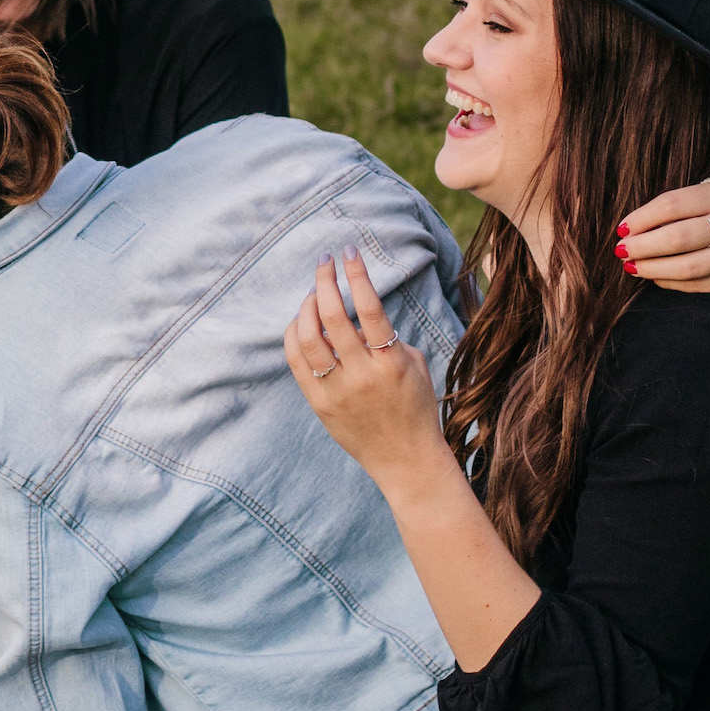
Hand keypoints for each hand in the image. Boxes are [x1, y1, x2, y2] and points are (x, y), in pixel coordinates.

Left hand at [284, 248, 451, 493]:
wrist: (405, 459)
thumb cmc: (415, 406)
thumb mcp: (414, 366)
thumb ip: (388, 338)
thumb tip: (357, 312)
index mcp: (392, 362)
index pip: (370, 308)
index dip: (357, 275)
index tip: (349, 251)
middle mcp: (363, 375)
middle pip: (332, 317)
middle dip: (325, 281)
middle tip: (324, 262)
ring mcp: (338, 391)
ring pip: (307, 339)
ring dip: (306, 307)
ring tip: (313, 292)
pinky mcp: (320, 404)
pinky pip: (296, 362)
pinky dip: (294, 336)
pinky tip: (300, 322)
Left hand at [617, 180, 709, 292]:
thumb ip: (677, 208)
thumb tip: (631, 231)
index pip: (672, 206)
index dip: (641, 219)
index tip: (621, 229)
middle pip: (678, 239)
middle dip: (642, 247)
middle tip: (621, 251)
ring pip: (688, 268)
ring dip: (653, 269)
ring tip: (632, 266)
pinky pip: (701, 285)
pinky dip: (672, 283)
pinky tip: (656, 276)